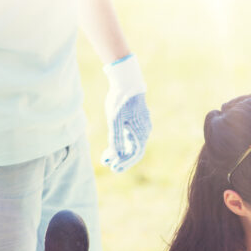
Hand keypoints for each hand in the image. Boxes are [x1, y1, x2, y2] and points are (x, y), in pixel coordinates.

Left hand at [101, 54, 150, 172]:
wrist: (127, 81)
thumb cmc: (120, 100)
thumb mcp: (115, 120)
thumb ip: (116, 139)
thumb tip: (116, 156)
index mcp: (141, 132)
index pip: (135, 154)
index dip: (125, 163)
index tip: (114, 168)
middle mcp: (144, 131)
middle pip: (133, 151)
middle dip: (121, 159)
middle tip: (110, 166)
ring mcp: (141, 125)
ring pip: (131, 143)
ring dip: (120, 152)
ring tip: (107, 157)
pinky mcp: (136, 120)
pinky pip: (130, 136)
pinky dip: (122, 142)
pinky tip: (112, 145)